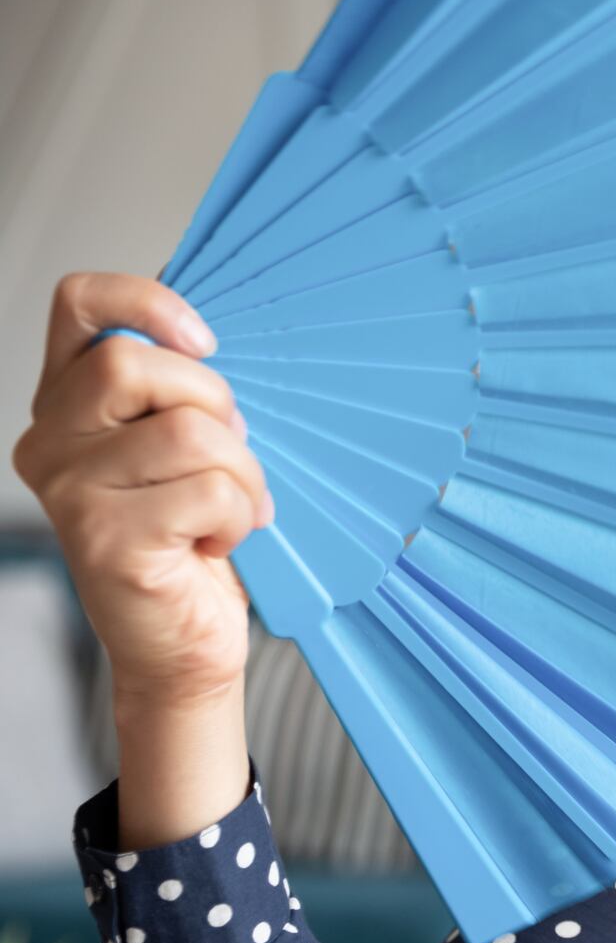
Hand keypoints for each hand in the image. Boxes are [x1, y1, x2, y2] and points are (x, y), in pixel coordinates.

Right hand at [12, 272, 272, 708]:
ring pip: (188, 432)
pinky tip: (218, 544)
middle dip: (213, 404)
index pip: (81, 305)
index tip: (204, 341)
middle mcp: (50, 440)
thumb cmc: (195, 540)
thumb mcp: (189, 450)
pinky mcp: (105, 537)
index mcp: (67, 404)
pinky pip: (208, 491)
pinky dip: (237, 516)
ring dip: (240, 473)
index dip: (146, 299)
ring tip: (229, 511)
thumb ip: (185, 393)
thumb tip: (218, 334)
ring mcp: (69, 490)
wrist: (183, 643)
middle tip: (228, 455)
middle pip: (134, 364)